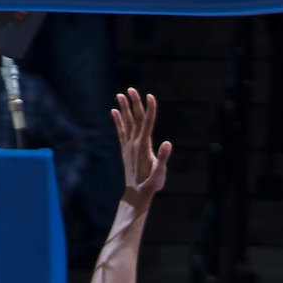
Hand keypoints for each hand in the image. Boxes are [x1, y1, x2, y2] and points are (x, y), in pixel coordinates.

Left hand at [112, 87, 170, 208]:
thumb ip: (163, 158)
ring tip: (120, 95)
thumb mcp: (160, 173)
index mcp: (144, 146)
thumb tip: (167, 144)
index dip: (149, 109)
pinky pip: (120, 132)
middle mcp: (134, 143)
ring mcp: (128, 146)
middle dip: (134, 104)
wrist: (136, 194)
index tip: (150, 96)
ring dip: (124, 108)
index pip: (147, 123)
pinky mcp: (125, 150)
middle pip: (135, 119)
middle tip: (131, 89)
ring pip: (126, 123)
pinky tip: (114, 112)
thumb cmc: (151, 184)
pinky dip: (117, 121)